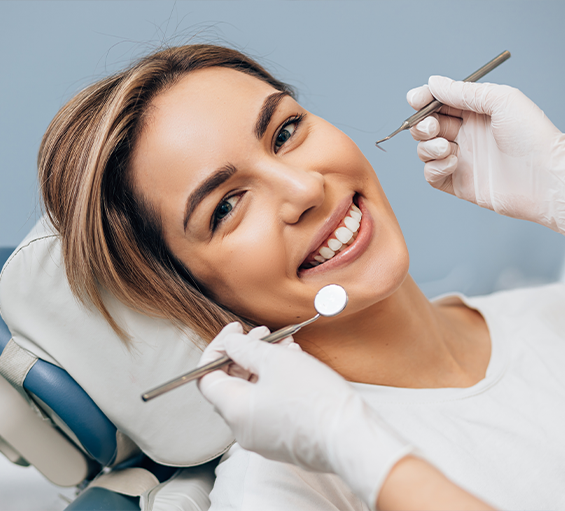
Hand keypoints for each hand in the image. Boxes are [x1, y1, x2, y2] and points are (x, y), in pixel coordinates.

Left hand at [197, 323, 412, 508]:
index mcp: (234, 410)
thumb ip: (245, 348)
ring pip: (254, 392)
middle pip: (231, 384)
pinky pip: (270, 406)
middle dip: (246, 353)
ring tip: (286, 345)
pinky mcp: (283, 440)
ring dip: (265, 364)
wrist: (352, 437)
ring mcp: (263, 437)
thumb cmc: (314, 399)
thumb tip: (229, 343)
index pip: (206, 377)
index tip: (235, 331)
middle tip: (264, 334)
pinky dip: (276, 382)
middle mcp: (243, 429)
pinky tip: (296, 364)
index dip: (218, 349)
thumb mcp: (276, 361)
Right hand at [407, 76, 564, 233]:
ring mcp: (461, 159)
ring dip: (428, 147)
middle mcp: (466, 135)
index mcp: (476, 113)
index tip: (415, 99)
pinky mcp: (457, 183)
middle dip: (422, 125)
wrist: (544, 178)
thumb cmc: (532, 136)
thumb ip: (463, 92)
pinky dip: (434, 167)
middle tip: (433, 127)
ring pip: (424, 150)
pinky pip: (431, 174)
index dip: (424, 100)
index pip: (439, 103)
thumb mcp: (500, 101)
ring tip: (447, 148)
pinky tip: (453, 163)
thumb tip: (434, 83)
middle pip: (426, 126)